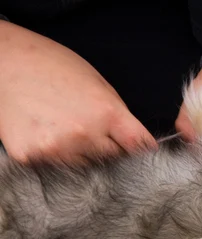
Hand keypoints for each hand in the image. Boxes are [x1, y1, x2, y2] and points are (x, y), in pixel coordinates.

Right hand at [0, 21, 156, 165]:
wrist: (4, 61)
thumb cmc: (54, 67)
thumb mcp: (99, 84)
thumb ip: (120, 117)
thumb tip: (142, 145)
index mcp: (107, 112)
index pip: (138, 146)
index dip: (139, 149)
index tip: (137, 150)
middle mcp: (84, 133)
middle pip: (111, 158)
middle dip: (106, 147)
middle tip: (87, 127)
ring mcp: (56, 148)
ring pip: (84, 165)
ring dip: (80, 153)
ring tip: (63, 126)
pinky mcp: (31, 157)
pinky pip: (55, 167)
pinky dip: (53, 156)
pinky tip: (44, 132)